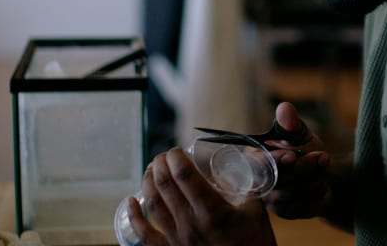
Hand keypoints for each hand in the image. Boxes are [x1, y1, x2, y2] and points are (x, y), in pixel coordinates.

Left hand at [128, 147, 276, 245]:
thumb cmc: (254, 244)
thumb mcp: (256, 211)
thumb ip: (247, 186)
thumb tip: (243, 163)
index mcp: (212, 210)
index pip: (185, 175)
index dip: (176, 157)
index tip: (177, 150)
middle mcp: (190, 223)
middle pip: (166, 185)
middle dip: (161, 164)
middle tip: (164, 156)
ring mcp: (178, 239)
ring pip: (153, 204)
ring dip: (148, 182)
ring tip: (151, 169)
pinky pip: (145, 235)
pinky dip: (134, 217)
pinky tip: (130, 202)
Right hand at [264, 102, 330, 218]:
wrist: (322, 172)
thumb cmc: (304, 148)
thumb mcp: (300, 133)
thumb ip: (291, 124)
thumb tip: (285, 108)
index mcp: (253, 157)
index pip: (258, 164)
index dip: (275, 161)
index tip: (293, 155)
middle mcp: (258, 181)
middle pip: (279, 180)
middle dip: (304, 168)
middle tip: (323, 157)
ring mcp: (271, 200)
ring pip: (295, 194)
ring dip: (315, 179)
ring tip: (324, 167)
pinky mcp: (286, 213)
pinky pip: (305, 206)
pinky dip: (318, 193)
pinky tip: (322, 184)